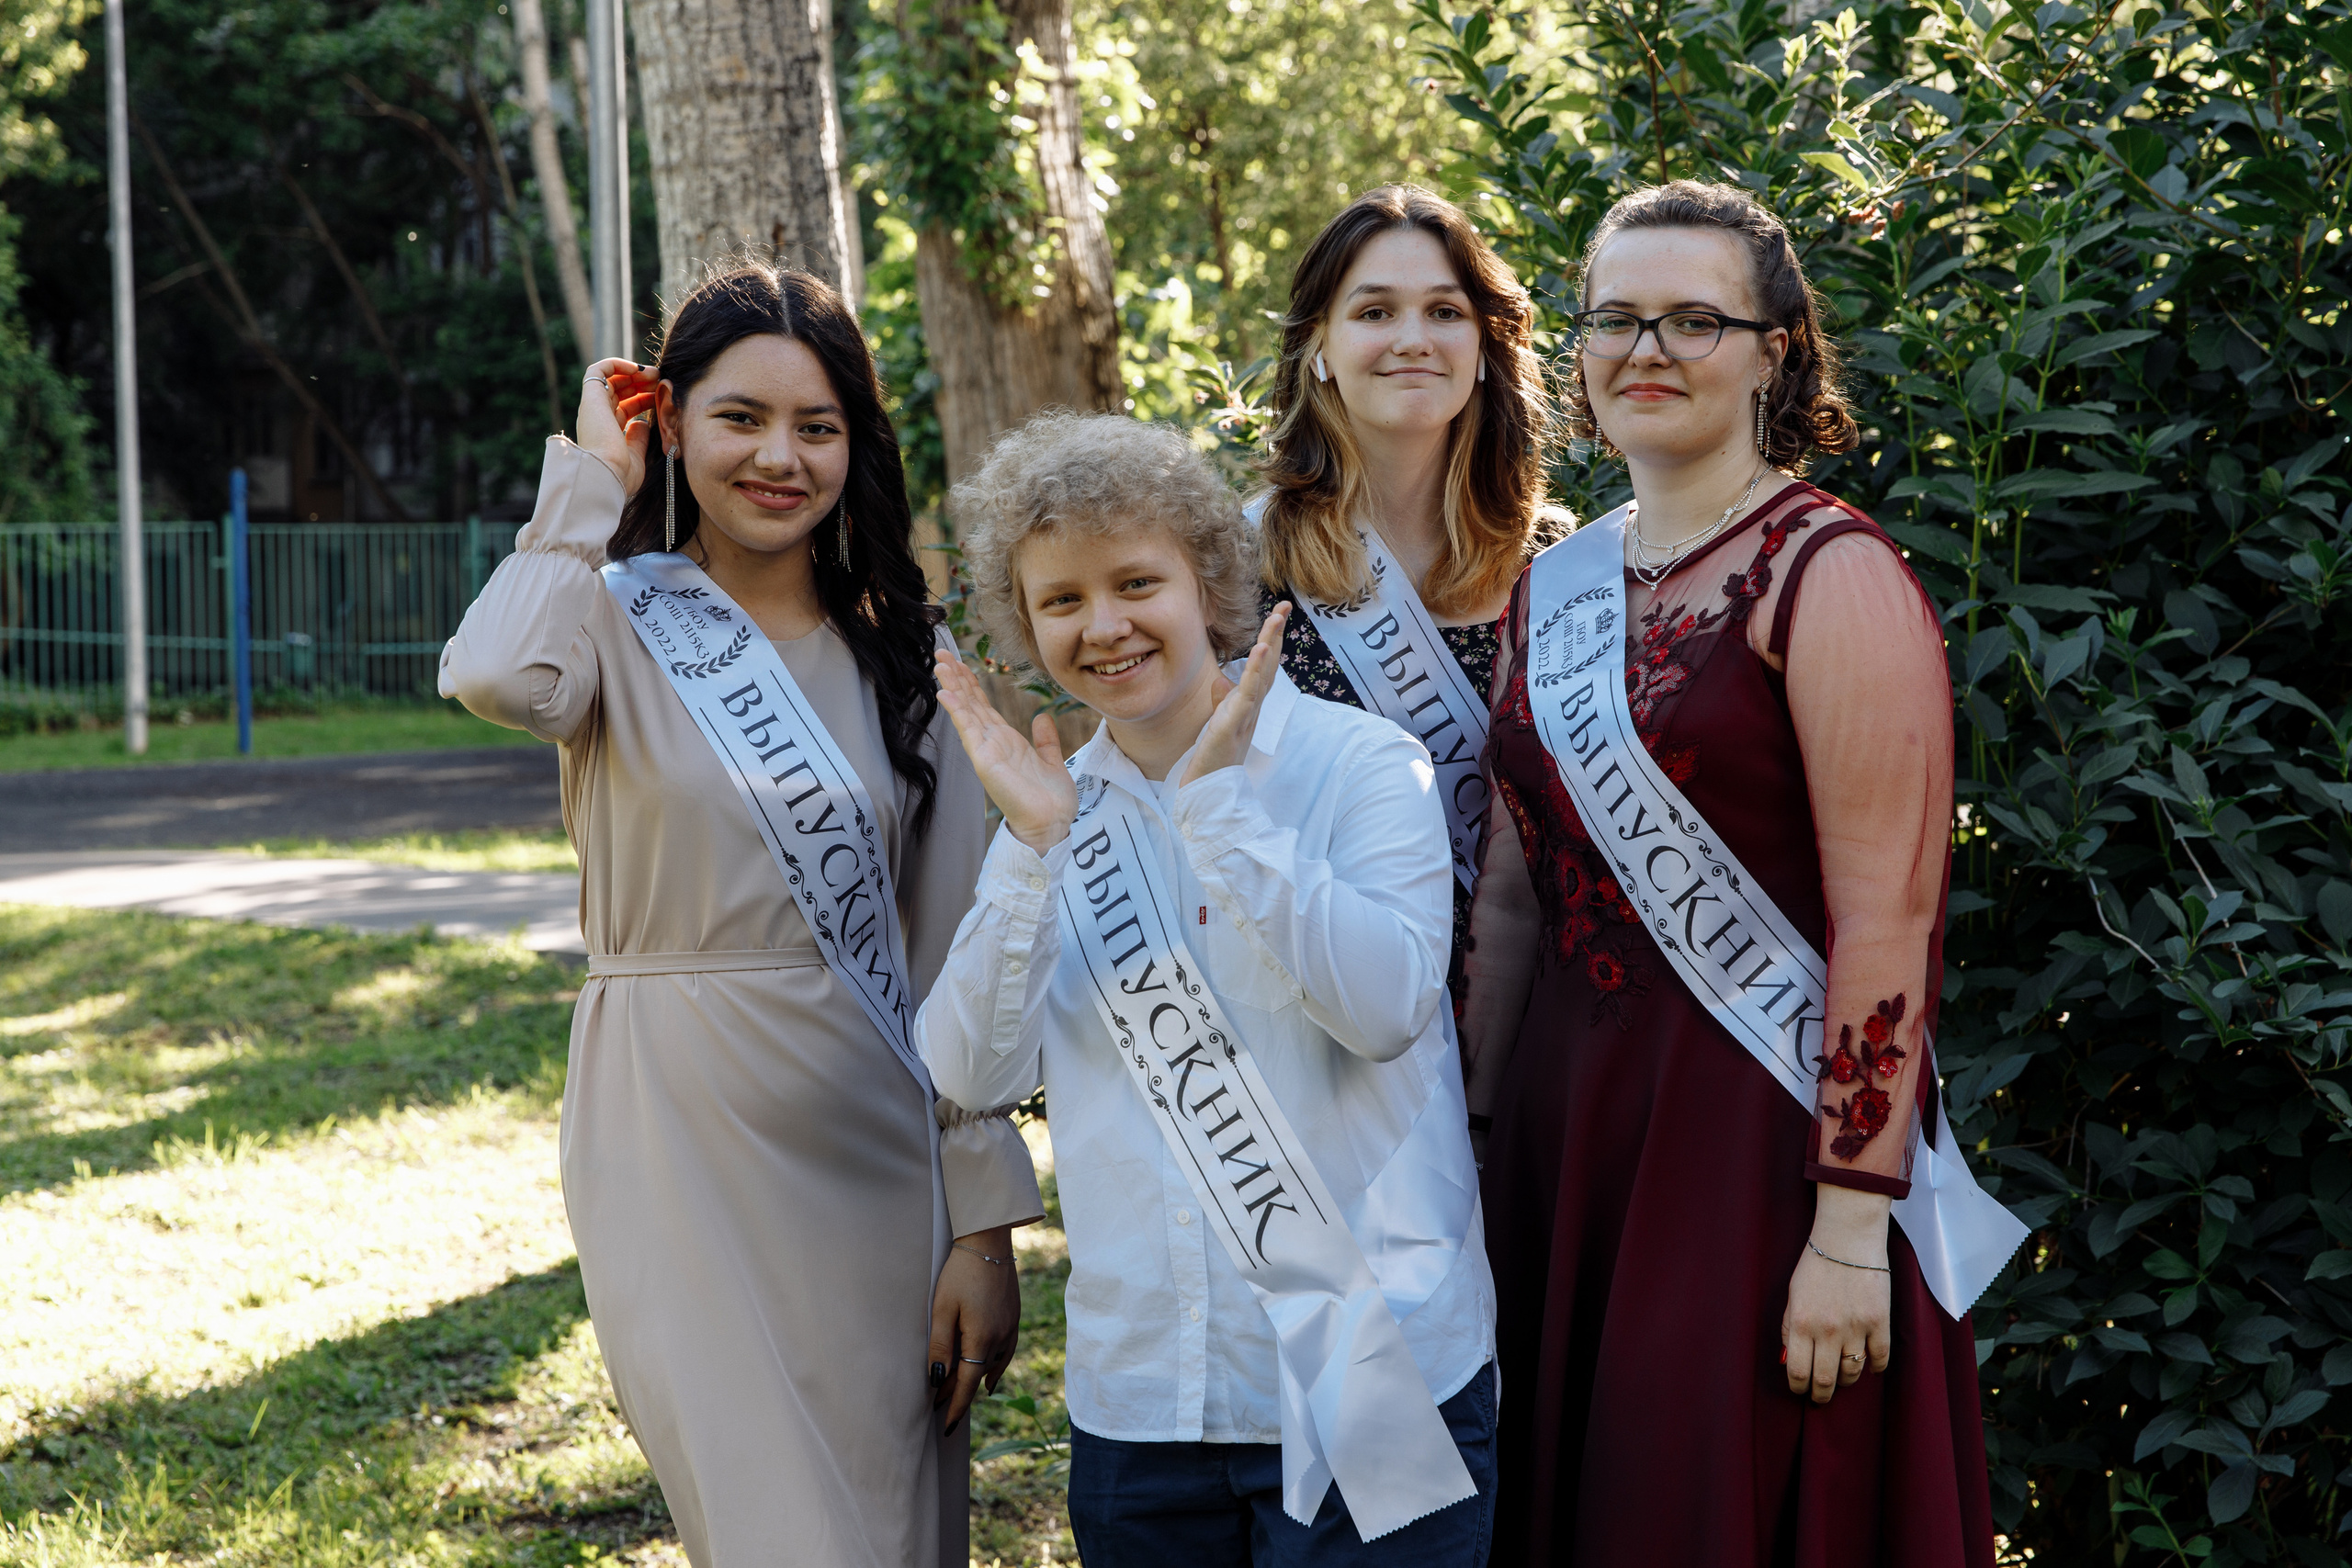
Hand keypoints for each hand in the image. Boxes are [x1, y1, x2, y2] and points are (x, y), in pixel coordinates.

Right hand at [577, 357, 657, 495]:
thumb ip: (638, 438)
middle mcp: (598, 417)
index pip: (625, 408)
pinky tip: (638, 369)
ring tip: (654, 374)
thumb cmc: (621, 475)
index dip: (643, 400)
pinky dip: (618, 364)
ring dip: (633, 372)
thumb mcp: (635, 456)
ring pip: (611, 379)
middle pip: (619, 391)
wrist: (606, 476)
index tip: (661, 398)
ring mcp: (593, 406)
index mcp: (607, 432)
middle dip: (641, 383)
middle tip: (660, 380)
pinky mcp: (591, 396)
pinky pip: (599, 369)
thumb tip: (642, 422)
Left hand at [928, 1226, 1020, 1434]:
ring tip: (959, 1394)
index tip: (946, 1427)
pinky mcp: (1014, 1317)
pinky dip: (996, 1368)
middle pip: (978, 1376)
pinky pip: (1006, 1352)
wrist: (989, 1241)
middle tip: (939, 1408)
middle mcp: (1000, 1338)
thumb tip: (936, 1379)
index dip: (955, 1407)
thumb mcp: (942, 1308)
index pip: (966, 1384)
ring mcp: (1010, 1328)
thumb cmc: (960, 1273)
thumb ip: (940, 1345)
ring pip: (992, 1366)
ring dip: (974, 1381)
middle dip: (959, 1394)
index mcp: (981, 1339)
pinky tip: (991, 1376)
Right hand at [934, 651, 1077, 854]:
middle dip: (956, 677)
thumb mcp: (1051, 760)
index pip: (984, 706)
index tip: (961, 662)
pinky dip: (957, 711)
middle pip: (970, 703)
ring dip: (952, 687)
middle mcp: (992, 743)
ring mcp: (986, 751)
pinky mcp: (985, 760)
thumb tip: (1043, 717)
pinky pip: (969, 731)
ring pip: (966, 712)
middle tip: (941, 652)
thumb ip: (1045, 739)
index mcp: (1006, 741)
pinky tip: (945, 693)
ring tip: (939, 663)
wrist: (1051, 824)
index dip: (972, 684)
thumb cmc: (1050, 800)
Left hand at [1179, 602, 1289, 787]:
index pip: (1264, 667)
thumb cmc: (1214, 760)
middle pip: (1270, 665)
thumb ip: (1221, 702)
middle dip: (1277, 634)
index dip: (1272, 640)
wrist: (1207, 792)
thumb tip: (1221, 681)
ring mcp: (1245, 716)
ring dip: (1270, 645)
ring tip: (1275, 619)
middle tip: (1285, 605)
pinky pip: (1246, 695)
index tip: (1278, 613)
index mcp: (1249, 705)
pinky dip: (1255, 671)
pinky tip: (1260, 650)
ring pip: (1262, 676)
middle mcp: (1252, 708)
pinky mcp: (1233, 725)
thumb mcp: (1218, 724)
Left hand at [1780, 1185, 1892, 1403]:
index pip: (1797, 1371)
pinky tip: (1869, 1367)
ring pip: (1852, 1373)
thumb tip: (1789, 1359)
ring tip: (1842, 1377)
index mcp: (1800, 1323)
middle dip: (1821, 1395)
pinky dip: (1874, 1368)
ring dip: (1846, 1380)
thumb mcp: (1792, 1296)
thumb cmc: (1816, 1265)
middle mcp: (1827, 1331)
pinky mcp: (1880, 1322)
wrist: (1848, 1240)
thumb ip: (1788, 1328)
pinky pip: (1880, 1359)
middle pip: (1825, 1380)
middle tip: (1821, 1397)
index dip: (1798, 1387)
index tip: (1800, 1389)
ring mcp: (1856, 1328)